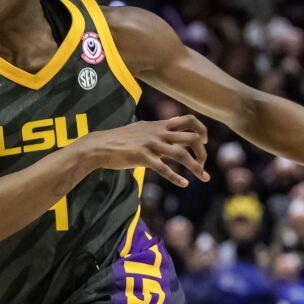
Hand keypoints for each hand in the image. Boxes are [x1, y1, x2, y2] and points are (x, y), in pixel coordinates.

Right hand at [83, 115, 209, 187]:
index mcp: (161, 125)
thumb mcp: (142, 128)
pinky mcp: (143, 157)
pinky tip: (184, 184)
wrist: (100, 145)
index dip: (201, 130)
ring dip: (197, 167)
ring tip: (204, 178)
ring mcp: (152, 144)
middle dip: (202, 152)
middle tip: (202, 164)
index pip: (190, 120)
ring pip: (182, 154)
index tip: (203, 142)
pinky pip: (164, 168)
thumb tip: (171, 127)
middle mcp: (159, 133)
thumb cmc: (121, 139)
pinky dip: (176, 177)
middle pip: (192, 138)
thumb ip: (158, 128)